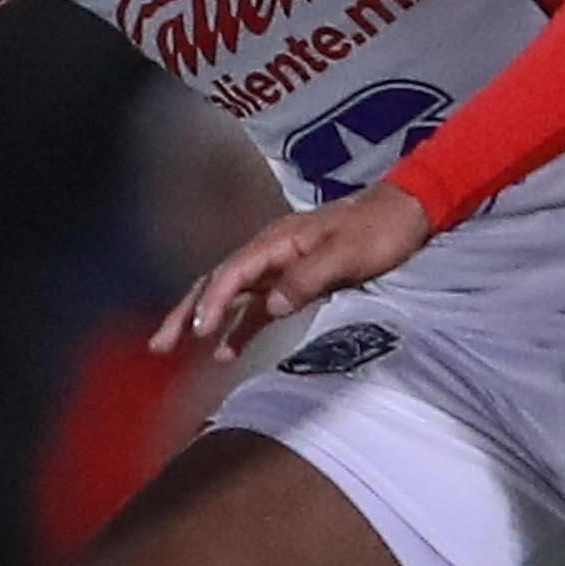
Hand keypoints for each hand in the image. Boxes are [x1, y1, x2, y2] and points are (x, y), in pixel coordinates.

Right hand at [151, 185, 430, 361]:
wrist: (405, 214)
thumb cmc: (378, 231)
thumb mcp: (348, 253)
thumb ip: (308, 278)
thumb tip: (270, 307)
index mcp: (278, 240)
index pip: (234, 272)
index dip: (213, 301)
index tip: (197, 329)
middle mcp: (270, 251)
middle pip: (218, 283)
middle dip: (187, 313)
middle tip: (159, 345)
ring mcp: (278, 266)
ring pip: (231, 296)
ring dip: (203, 322)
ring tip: (175, 350)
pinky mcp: (292, 280)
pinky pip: (255, 306)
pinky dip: (238, 327)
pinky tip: (226, 351)